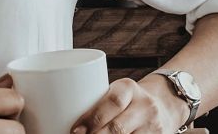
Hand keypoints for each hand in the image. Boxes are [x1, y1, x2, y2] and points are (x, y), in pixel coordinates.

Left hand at [71, 77, 190, 133]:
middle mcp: (144, 106)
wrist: (163, 106)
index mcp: (128, 88)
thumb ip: (95, 104)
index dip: (92, 118)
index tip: (75, 131)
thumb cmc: (127, 102)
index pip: (112, 102)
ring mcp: (153, 126)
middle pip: (117, 129)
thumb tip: (55, 118)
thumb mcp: (115, 94)